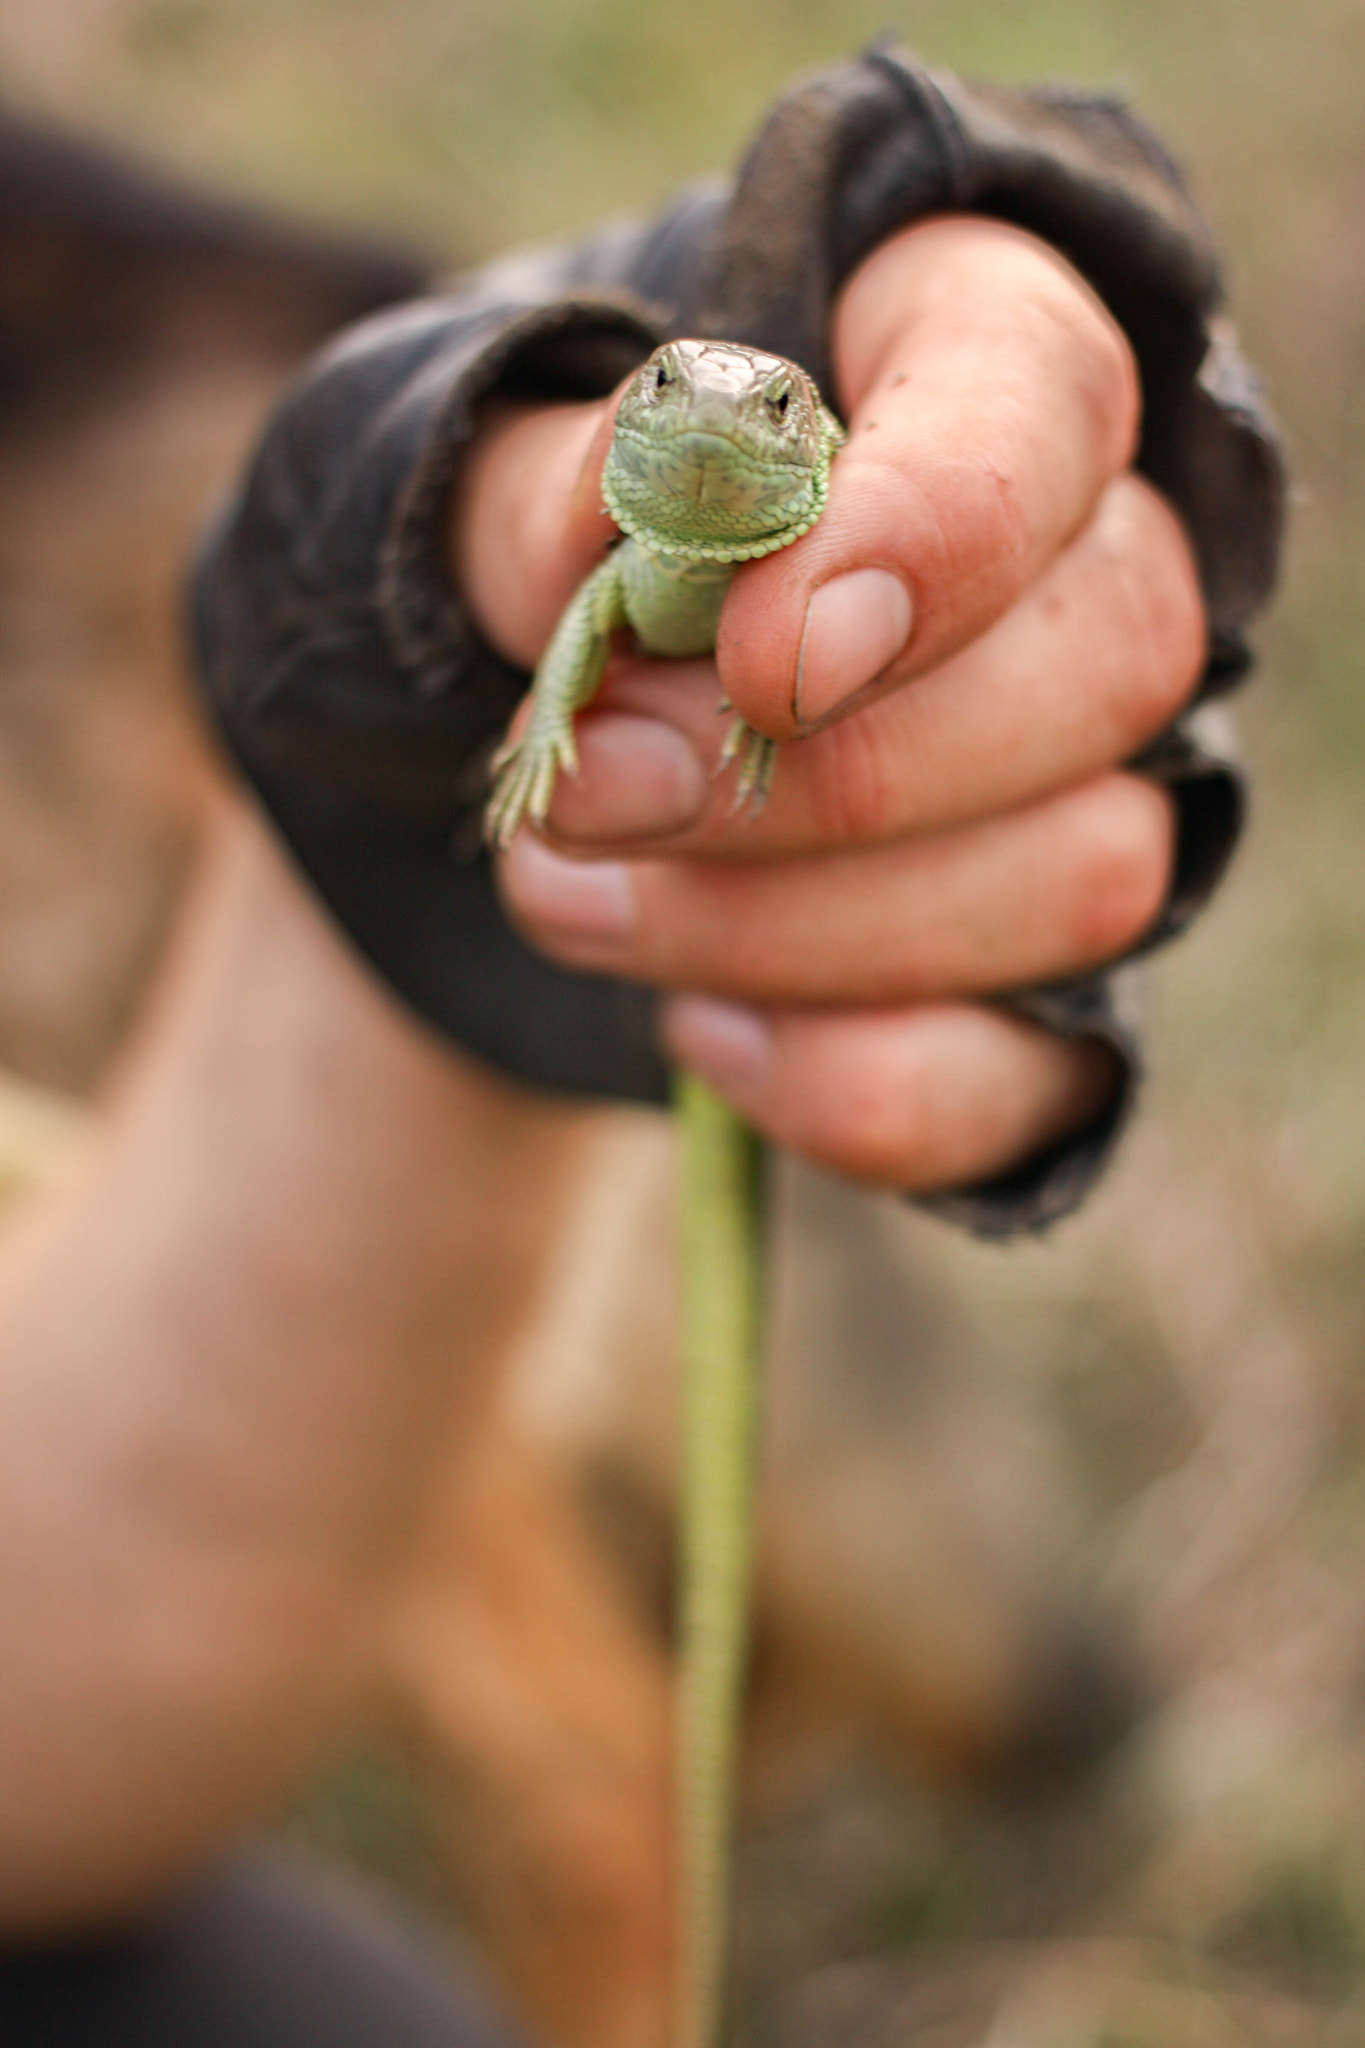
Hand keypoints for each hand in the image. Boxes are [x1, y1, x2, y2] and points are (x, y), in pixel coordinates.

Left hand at [455, 217, 1204, 1190]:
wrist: (545, 754)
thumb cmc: (533, 573)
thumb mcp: (470, 490)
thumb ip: (543, 490)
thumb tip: (635, 506)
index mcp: (962, 369)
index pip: (1046, 397)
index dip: (941, 526)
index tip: (762, 658)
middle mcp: (1088, 579)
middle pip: (1110, 658)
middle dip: (835, 773)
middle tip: (596, 794)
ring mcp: (1100, 797)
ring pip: (1085, 876)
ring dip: (798, 925)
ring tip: (572, 900)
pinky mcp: (1058, 997)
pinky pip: (1030, 1078)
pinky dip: (853, 1084)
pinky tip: (700, 1035)